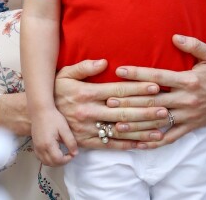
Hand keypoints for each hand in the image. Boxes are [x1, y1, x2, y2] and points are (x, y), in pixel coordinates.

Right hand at [31, 108, 77, 166]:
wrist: (40, 110)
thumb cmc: (53, 117)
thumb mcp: (64, 129)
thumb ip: (70, 142)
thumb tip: (75, 153)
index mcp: (49, 144)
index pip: (58, 160)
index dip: (67, 159)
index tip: (72, 153)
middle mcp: (41, 148)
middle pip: (51, 163)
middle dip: (61, 162)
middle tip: (68, 154)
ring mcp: (36, 147)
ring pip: (45, 162)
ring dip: (54, 162)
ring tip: (61, 155)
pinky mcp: (34, 144)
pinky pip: (40, 157)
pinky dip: (47, 159)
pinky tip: (52, 153)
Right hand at [54, 59, 169, 150]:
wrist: (40, 115)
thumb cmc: (56, 90)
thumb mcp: (66, 73)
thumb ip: (84, 66)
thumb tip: (104, 61)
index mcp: (86, 93)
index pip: (117, 91)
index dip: (137, 88)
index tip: (155, 86)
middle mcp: (89, 111)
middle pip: (123, 111)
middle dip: (146, 109)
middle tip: (165, 107)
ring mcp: (89, 128)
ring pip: (121, 129)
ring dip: (143, 129)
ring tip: (162, 127)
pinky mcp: (89, 142)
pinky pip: (112, 144)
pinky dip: (130, 144)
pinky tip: (145, 142)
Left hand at [110, 35, 205, 147]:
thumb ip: (194, 45)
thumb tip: (175, 36)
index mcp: (188, 80)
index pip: (157, 76)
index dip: (138, 73)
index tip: (119, 70)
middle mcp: (186, 99)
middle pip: (153, 100)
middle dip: (130, 100)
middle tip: (109, 100)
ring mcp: (187, 115)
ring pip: (158, 121)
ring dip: (136, 123)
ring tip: (116, 124)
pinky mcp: (190, 127)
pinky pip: (170, 137)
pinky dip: (154, 141)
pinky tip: (138, 143)